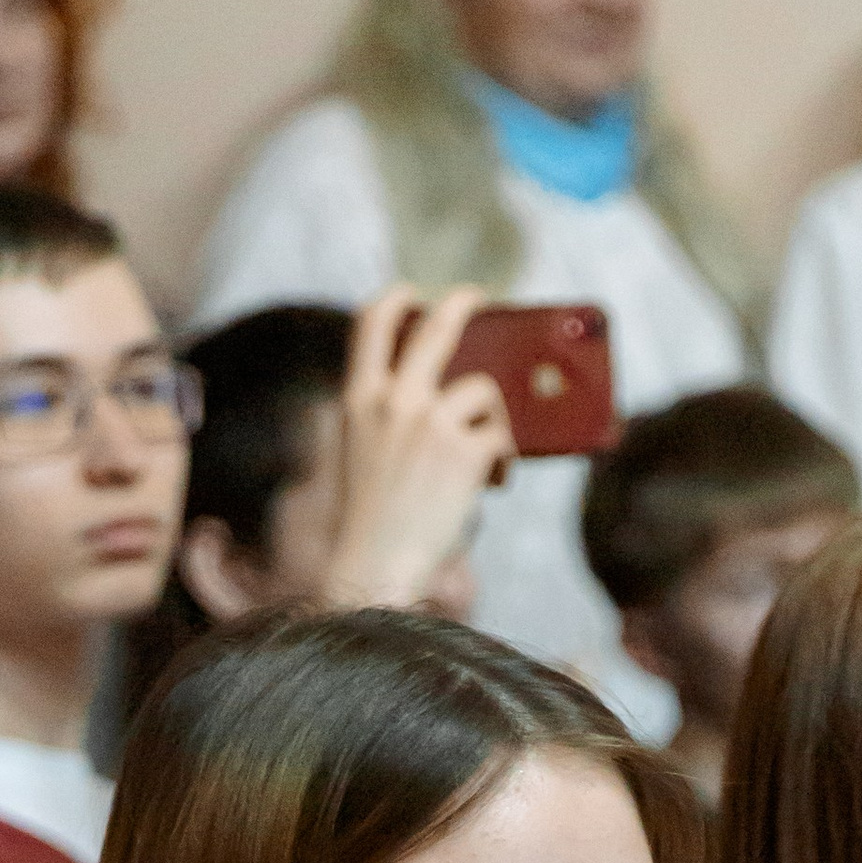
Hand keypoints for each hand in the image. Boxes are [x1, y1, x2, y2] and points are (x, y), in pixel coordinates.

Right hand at [320, 284, 513, 614]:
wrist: (375, 569)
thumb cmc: (370, 524)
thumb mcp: (358, 455)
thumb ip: (383, 417)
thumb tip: (443, 392)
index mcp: (359, 399)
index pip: (371, 322)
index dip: (396, 299)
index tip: (413, 293)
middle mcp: (394, 400)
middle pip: (438, 325)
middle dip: (463, 302)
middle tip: (478, 298)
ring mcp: (431, 422)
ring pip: (483, 391)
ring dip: (491, 422)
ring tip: (487, 458)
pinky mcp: (465, 450)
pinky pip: (500, 437)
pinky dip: (503, 461)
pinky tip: (494, 482)